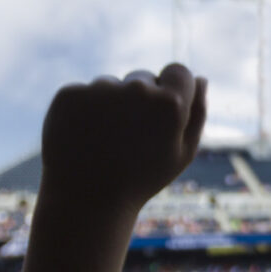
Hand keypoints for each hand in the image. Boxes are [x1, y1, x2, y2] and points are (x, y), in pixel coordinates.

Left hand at [37, 63, 206, 217]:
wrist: (86, 200)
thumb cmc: (141, 180)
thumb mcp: (182, 154)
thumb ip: (197, 114)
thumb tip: (200, 78)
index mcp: (170, 104)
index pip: (178, 71)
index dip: (173, 90)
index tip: (161, 111)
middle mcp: (136, 90)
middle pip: (143, 78)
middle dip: (140, 100)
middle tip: (130, 138)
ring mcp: (100, 89)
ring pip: (111, 86)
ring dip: (110, 105)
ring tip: (105, 142)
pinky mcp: (70, 94)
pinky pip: (84, 93)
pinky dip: (83, 110)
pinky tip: (84, 139)